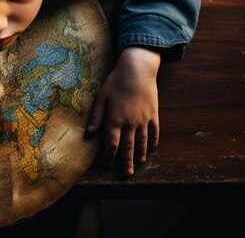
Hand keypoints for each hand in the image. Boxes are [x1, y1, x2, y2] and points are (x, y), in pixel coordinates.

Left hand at [86, 47, 160, 175]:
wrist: (138, 70)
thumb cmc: (116, 81)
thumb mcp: (101, 96)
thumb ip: (96, 115)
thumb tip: (89, 131)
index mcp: (115, 119)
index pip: (112, 143)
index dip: (110, 155)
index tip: (107, 164)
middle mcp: (130, 123)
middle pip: (128, 147)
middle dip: (126, 161)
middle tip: (126, 174)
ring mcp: (144, 119)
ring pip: (142, 142)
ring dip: (140, 154)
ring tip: (138, 164)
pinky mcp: (153, 114)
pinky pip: (155, 131)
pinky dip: (153, 141)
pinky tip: (152, 148)